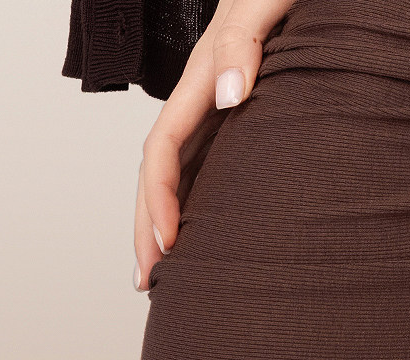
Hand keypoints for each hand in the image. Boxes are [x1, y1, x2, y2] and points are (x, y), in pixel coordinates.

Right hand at [133, 0, 295, 290]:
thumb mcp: (262, 5)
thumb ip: (243, 44)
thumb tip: (229, 97)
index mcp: (203, 76)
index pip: (163, 150)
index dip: (160, 200)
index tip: (167, 245)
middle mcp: (207, 94)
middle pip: (160, 171)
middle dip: (147, 226)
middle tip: (148, 282)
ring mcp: (223, 102)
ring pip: (182, 169)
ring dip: (165, 219)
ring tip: (163, 269)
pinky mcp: (248, 108)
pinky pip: (212, 161)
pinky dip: (200, 199)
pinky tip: (207, 228)